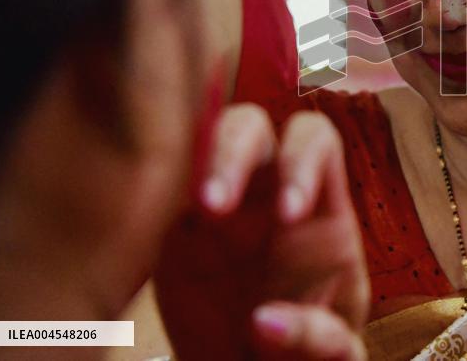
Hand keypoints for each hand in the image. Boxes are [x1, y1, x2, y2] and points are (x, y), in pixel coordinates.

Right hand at [154, 104, 368, 359]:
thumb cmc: (308, 352)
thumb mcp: (333, 350)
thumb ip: (320, 337)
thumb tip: (264, 324)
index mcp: (317, 206)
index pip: (314, 141)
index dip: (301, 162)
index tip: (286, 216)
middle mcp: (263, 190)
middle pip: (248, 127)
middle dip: (230, 150)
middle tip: (212, 206)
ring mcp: (213, 204)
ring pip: (191, 147)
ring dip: (178, 165)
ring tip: (167, 216)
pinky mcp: (168, 230)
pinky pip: (149, 193)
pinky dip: (138, 199)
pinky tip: (133, 231)